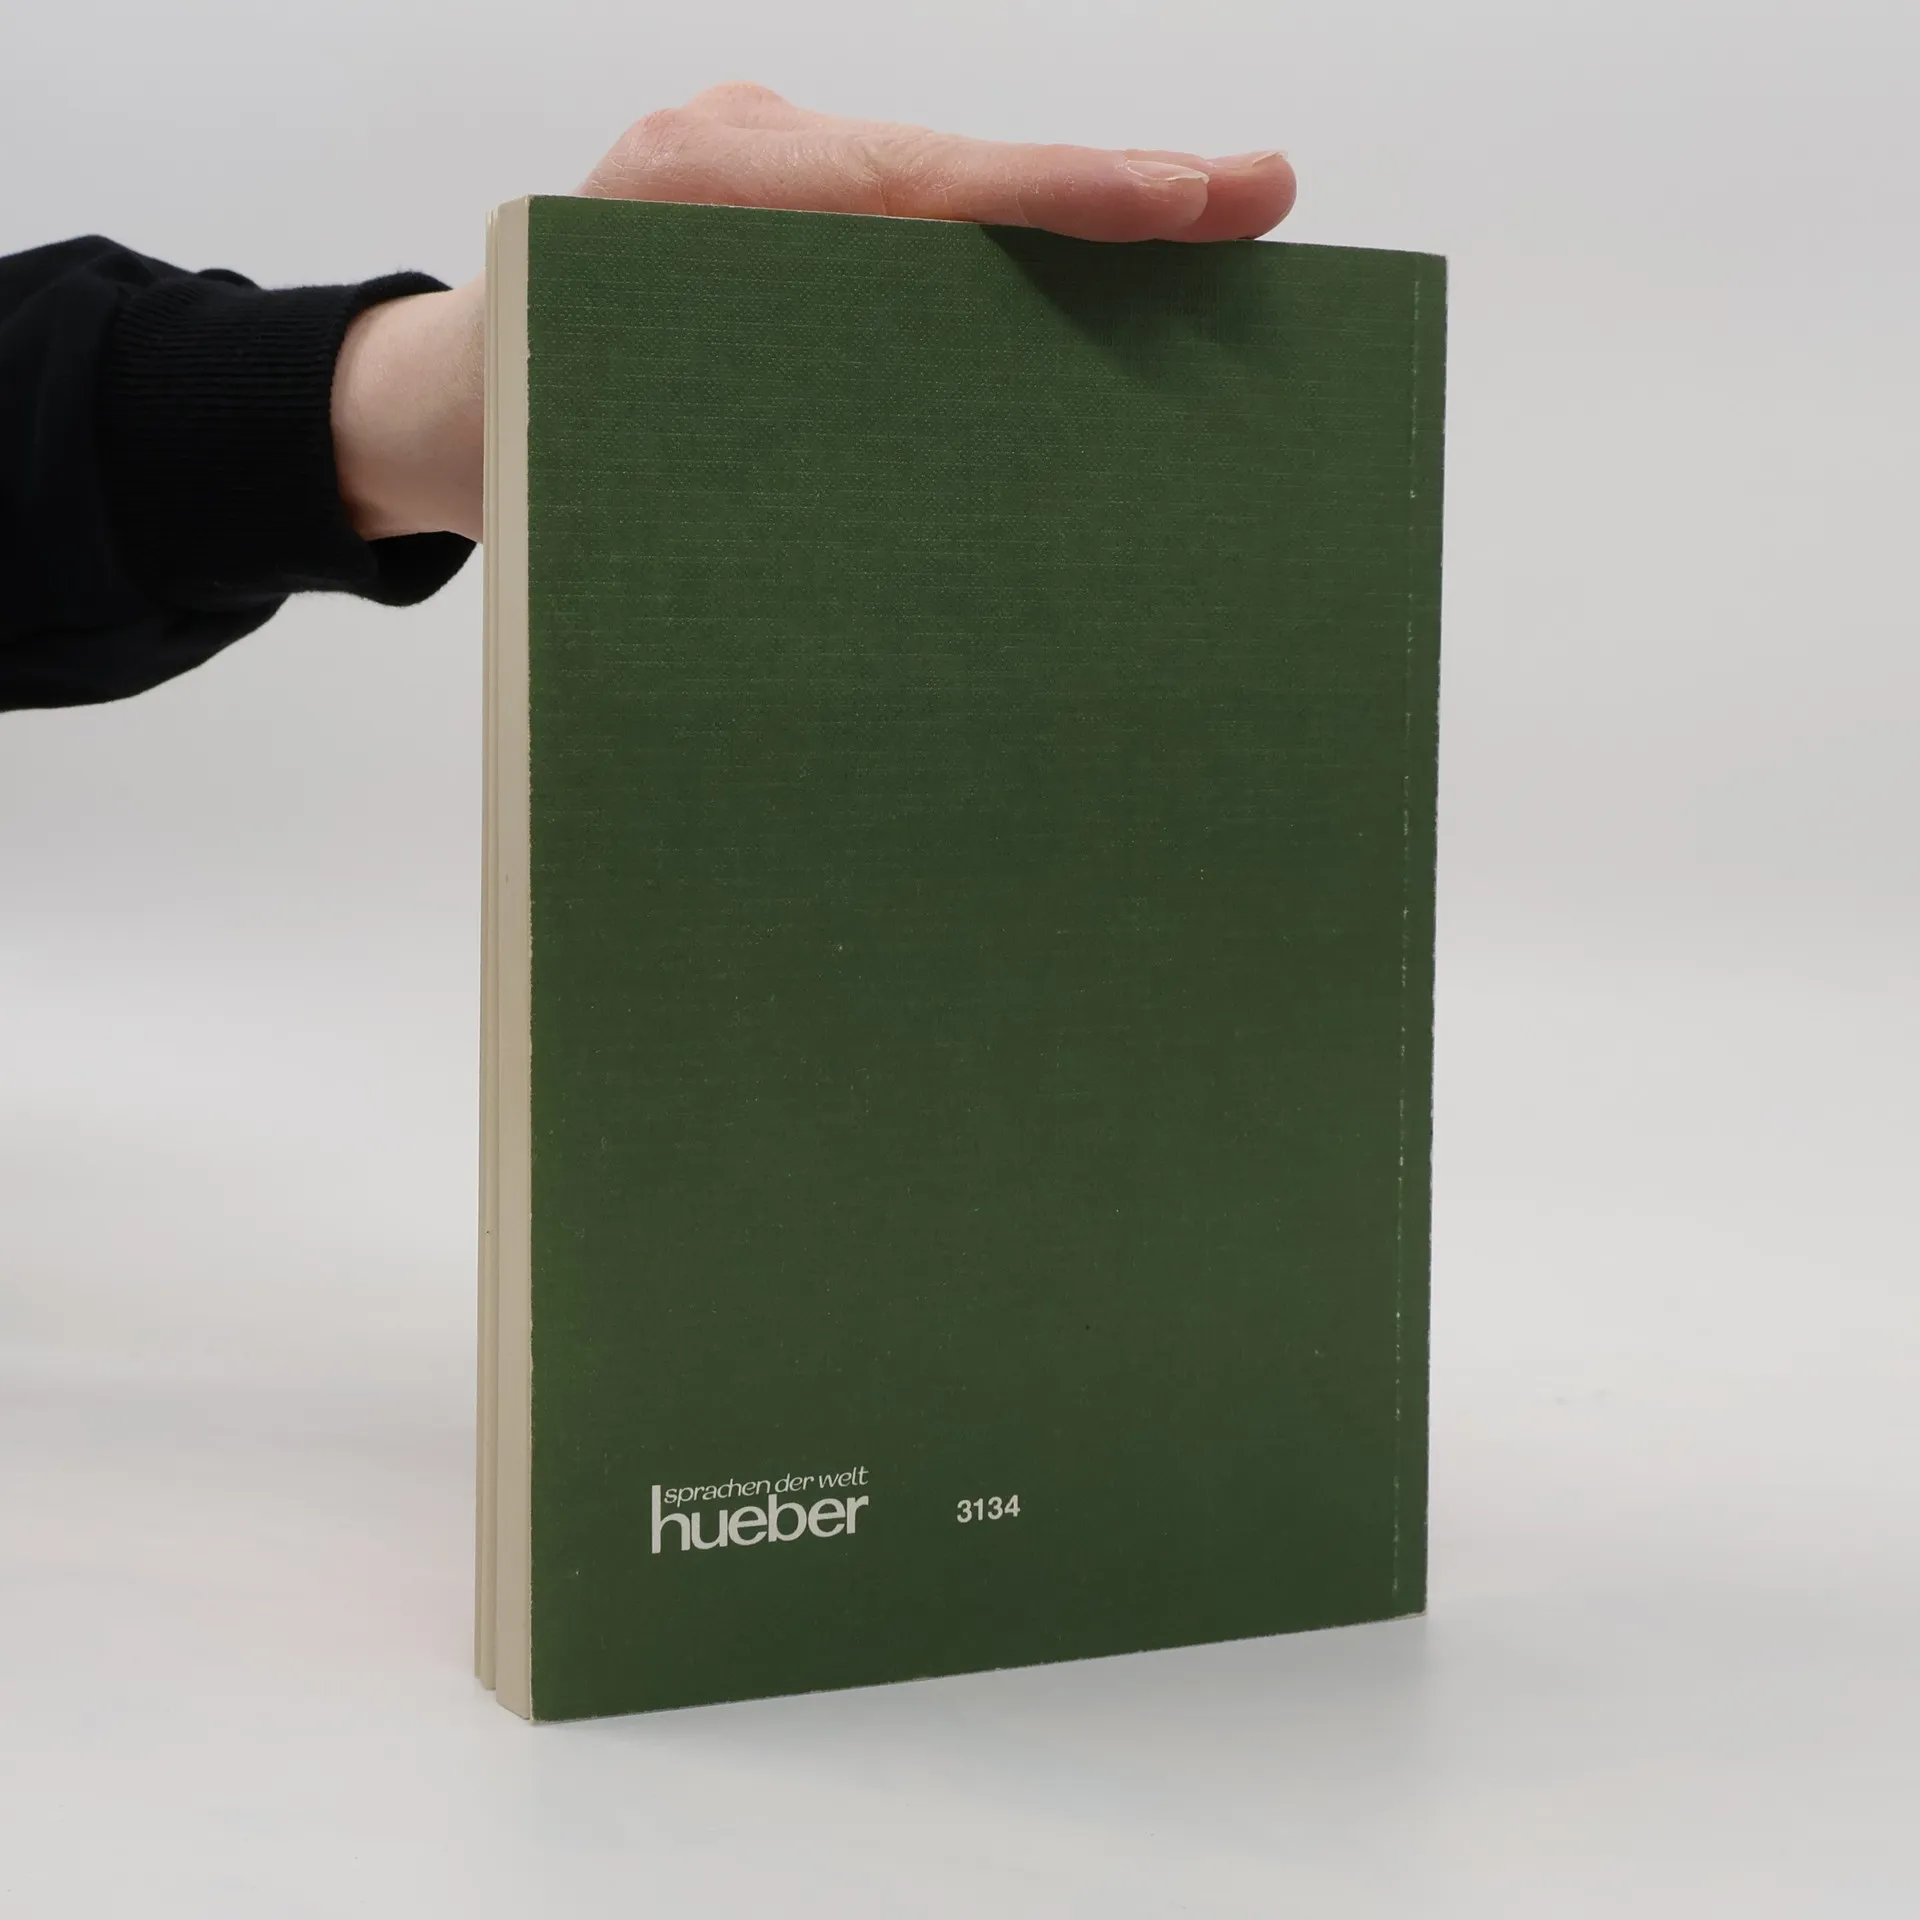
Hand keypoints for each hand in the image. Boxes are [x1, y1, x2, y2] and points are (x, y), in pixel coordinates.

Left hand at [332, 84, 1295, 543]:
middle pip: (954, 169)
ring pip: (941, 191)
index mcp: (683, 199)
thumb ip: (747, 474)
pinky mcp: (771, 198)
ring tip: (1209, 232)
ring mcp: (747, 156)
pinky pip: (905, 223)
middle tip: (1259, 195)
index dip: (1058, 196)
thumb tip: (939, 542)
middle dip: (1106, 190)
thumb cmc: (520, 453)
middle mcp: (727, 152)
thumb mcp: (613, 478)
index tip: (1196, 199)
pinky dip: (999, 250)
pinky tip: (1096, 279)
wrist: (435, 401)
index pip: (910, 184)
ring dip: (1070, 220)